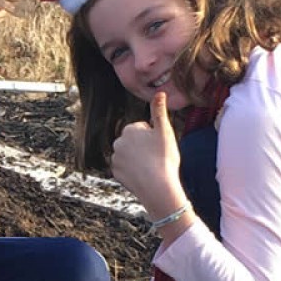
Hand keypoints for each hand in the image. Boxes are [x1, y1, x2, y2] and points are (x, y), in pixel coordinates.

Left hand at [111, 92, 186, 220]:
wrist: (158, 188)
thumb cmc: (164, 158)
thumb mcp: (165, 131)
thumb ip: (159, 111)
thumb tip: (159, 92)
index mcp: (129, 130)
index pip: (143, 128)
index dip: (154, 137)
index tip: (159, 146)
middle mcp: (118, 142)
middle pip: (135, 141)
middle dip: (144, 147)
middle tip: (156, 157)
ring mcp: (115, 158)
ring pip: (130, 155)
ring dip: (138, 159)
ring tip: (151, 167)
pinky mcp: (115, 173)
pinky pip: (126, 168)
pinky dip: (133, 171)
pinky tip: (143, 176)